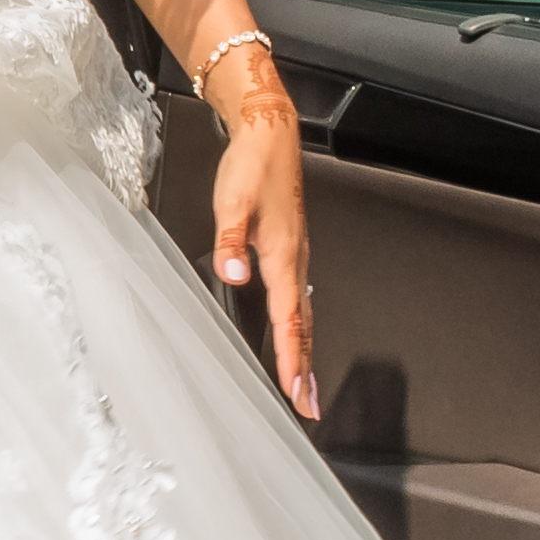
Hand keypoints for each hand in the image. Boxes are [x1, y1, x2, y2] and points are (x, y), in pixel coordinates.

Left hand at [205, 79, 319, 419]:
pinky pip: (299, 296)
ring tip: (304, 381)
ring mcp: (296, 254)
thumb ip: (230, 242)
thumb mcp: (232, 202)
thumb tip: (233, 273)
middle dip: (306, 368)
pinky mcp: (291, 246)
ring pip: (304, 313)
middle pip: (304, 326)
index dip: (292, 358)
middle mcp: (294, 259)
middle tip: (309, 405)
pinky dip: (300, 324)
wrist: (270, 134)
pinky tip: (295, 331)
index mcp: (282, 254)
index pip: (289, 319)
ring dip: (305, 349)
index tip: (296, 391)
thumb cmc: (252, 165)